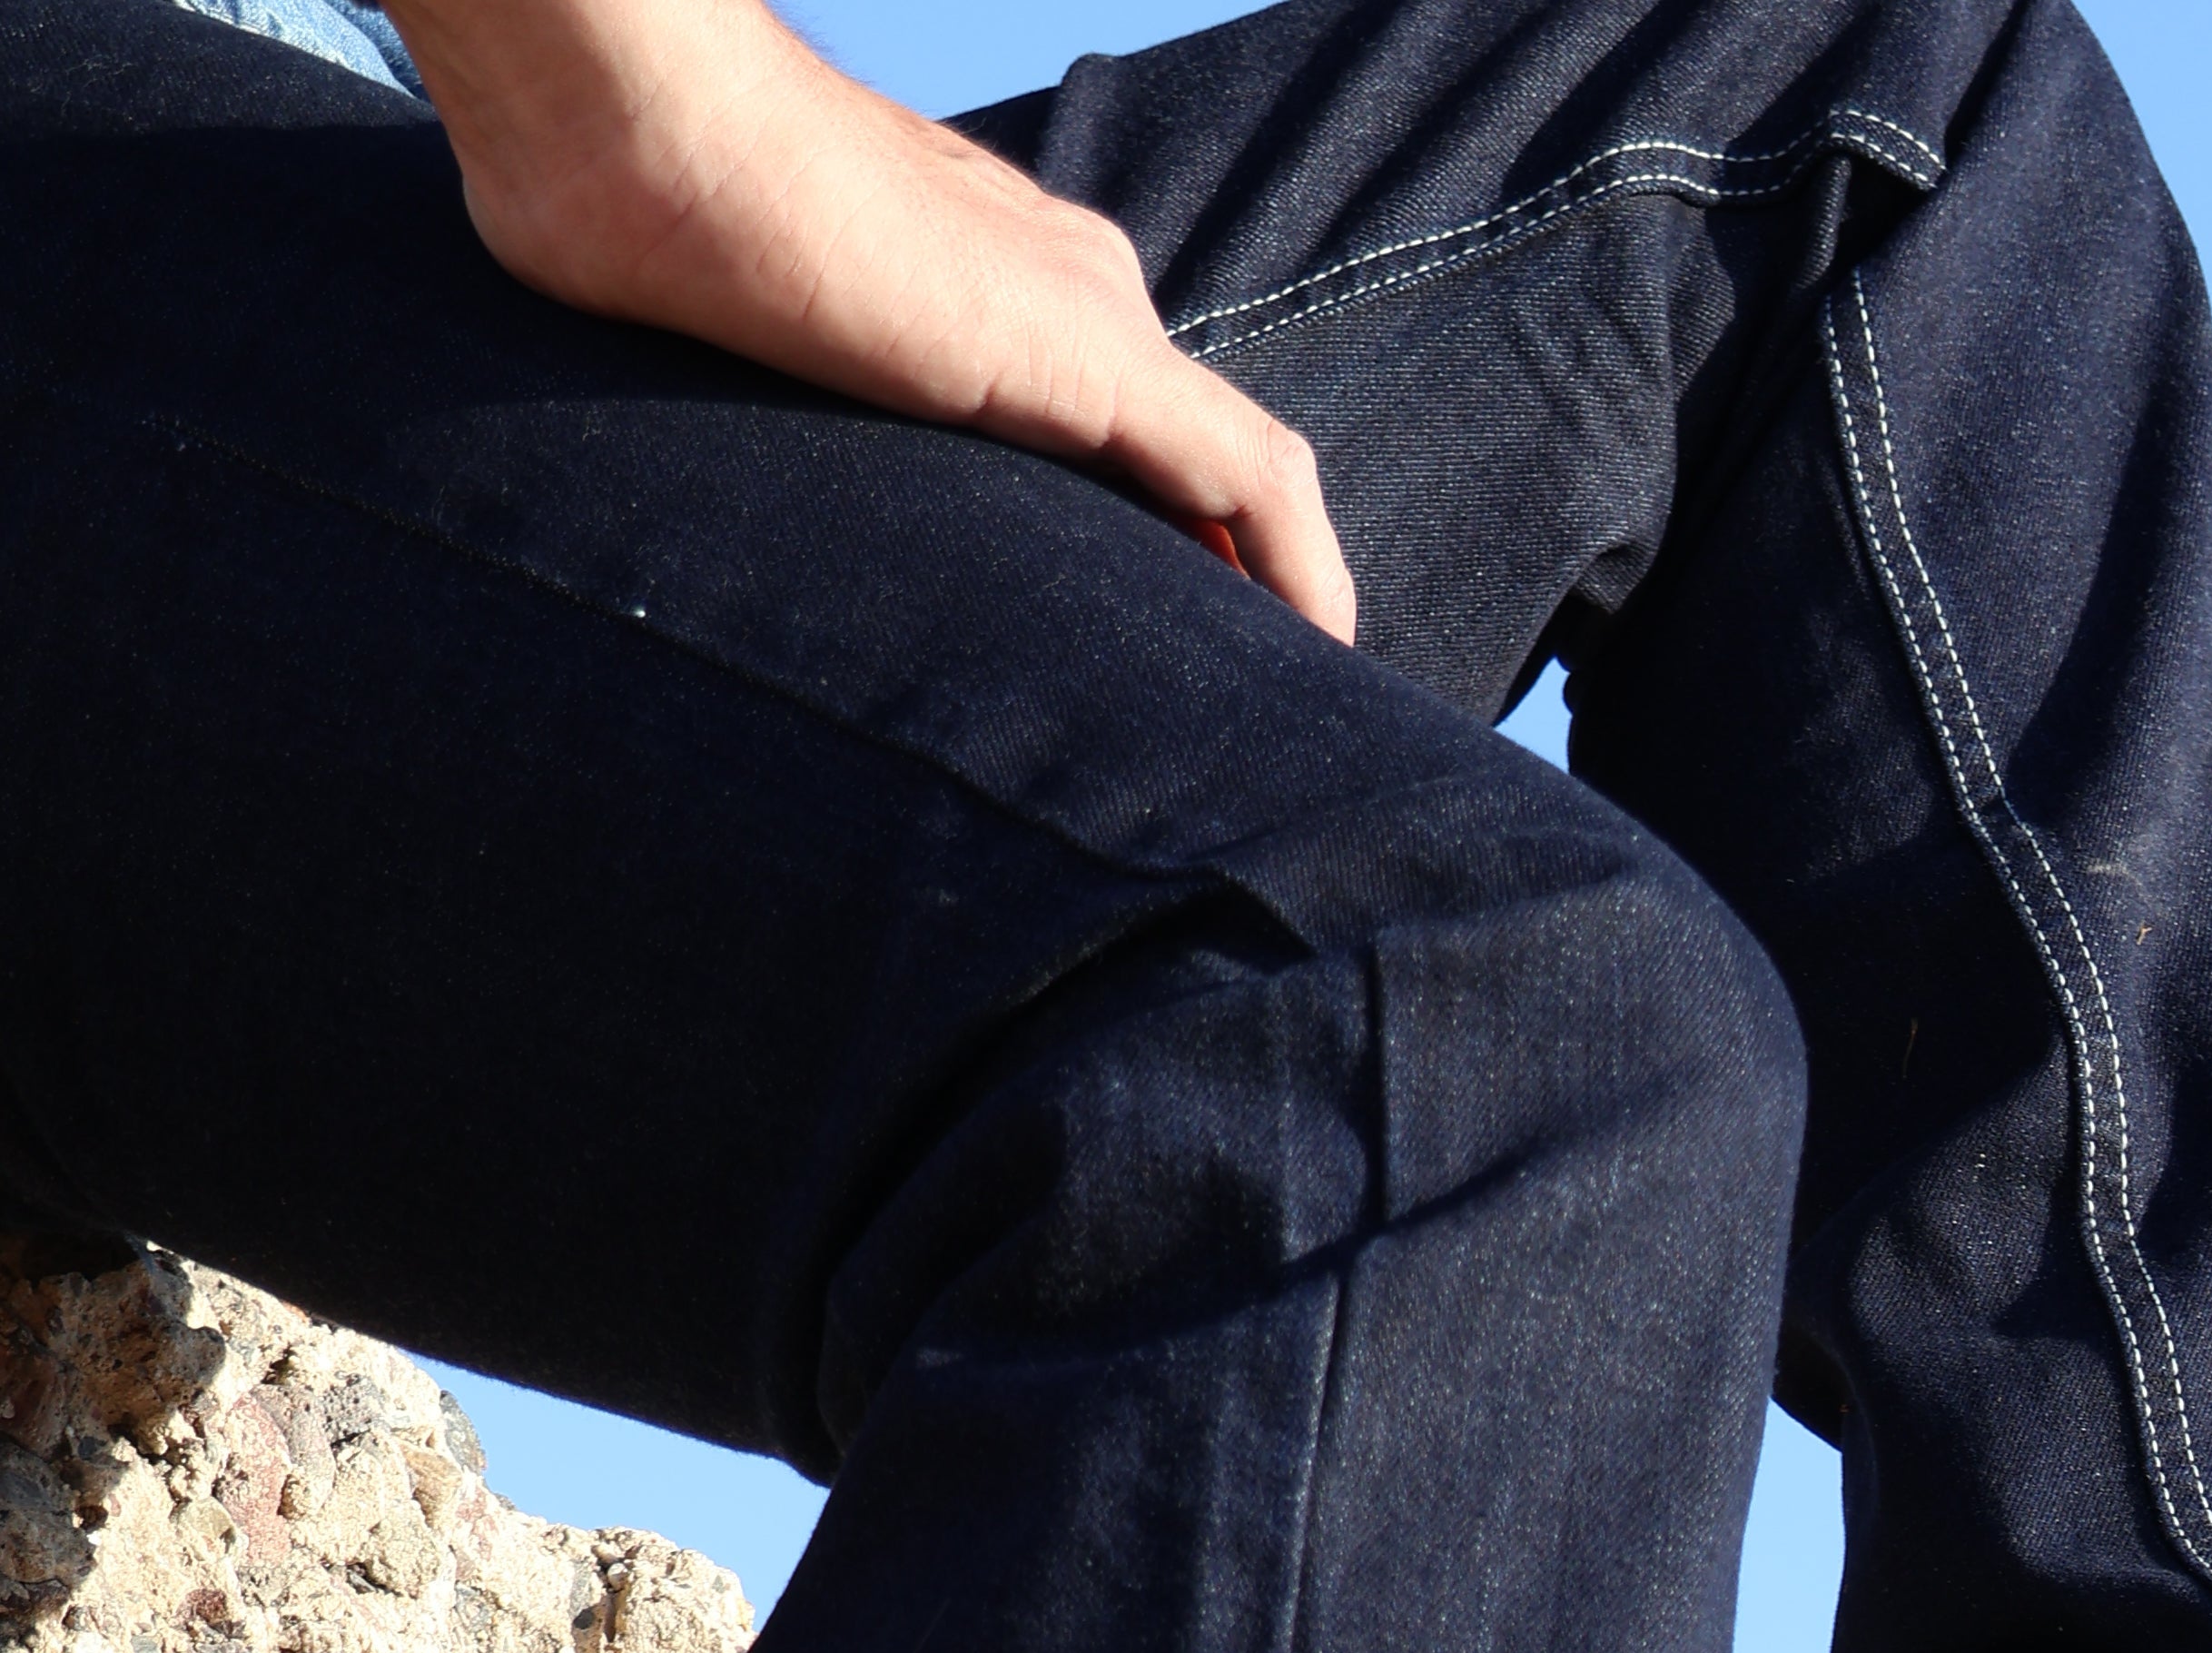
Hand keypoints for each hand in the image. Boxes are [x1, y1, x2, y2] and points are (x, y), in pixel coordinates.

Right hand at [388, 0, 1355, 636]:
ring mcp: (1089, 316)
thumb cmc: (637, 232)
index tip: (1152, 649)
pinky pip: (1253, 479)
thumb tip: (712, 565)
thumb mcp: (727, 363)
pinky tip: (1329, 657)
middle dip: (1214, 579)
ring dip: (1266, 588)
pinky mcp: (1102, 361)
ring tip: (1291, 710)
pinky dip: (1301, 568)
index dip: (1150, 535)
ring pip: (1229, 473)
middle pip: (1179, 457)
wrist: (643, 137)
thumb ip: (774, 423)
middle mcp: (1067, 288)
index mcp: (988, 283)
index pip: (1107, 425)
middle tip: (1235, 709)